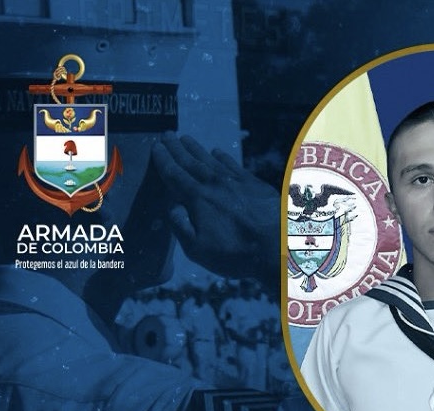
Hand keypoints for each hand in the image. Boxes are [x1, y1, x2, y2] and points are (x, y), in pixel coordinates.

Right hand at [151, 133, 279, 285]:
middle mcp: (215, 184)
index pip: (175, 174)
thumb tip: (171, 207)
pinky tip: (216, 152)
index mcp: (198, 198)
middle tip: (167, 135)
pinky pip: (234, 165)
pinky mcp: (255, 184)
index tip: (156, 147)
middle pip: (191, 162)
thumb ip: (181, 226)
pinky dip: (223, 157)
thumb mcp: (198, 249)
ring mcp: (236, 181)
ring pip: (211, 161)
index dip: (164, 160)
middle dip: (177, 148)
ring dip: (196, 149)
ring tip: (185, 139)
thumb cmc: (235, 253)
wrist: (277, 245)